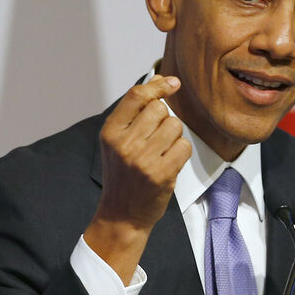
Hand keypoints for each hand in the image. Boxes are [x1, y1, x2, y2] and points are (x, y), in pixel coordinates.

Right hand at [84, 75, 191, 281]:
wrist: (122, 215)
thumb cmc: (123, 175)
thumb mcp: (117, 142)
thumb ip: (134, 112)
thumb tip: (158, 79)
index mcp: (110, 132)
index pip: (137, 95)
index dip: (158, 85)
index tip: (172, 82)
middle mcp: (124, 144)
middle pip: (160, 109)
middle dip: (165, 119)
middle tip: (157, 138)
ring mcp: (143, 159)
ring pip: (175, 125)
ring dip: (175, 136)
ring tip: (162, 152)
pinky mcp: (161, 174)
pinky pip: (184, 146)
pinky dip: (181, 152)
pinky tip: (170, 162)